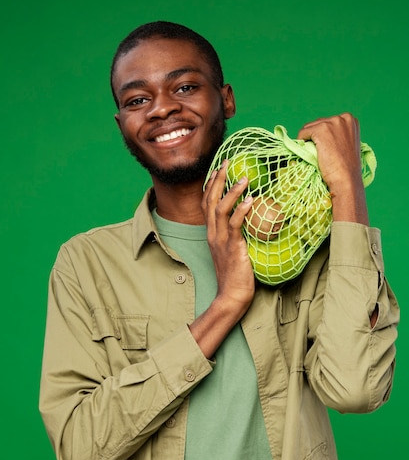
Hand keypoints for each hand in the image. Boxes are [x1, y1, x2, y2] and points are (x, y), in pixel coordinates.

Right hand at [202, 160, 254, 314]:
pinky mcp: (232, 247)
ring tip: (244, 179)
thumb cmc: (237, 275)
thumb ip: (238, 234)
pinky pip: (235, 225)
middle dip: (217, 180)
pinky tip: (251, 200)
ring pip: (220, 209)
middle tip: (227, 164)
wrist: (232, 295)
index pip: (206, 204)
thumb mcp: (234, 250)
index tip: (218, 170)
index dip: (211, 185)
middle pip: (210, 200)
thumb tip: (253, 220)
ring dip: (231, 192)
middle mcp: (213, 234)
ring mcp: (221, 240)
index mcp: (212, 233)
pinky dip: (241, 210)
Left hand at [297, 113, 368, 223]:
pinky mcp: (322, 129)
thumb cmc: (345, 168)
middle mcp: (342, 118)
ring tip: (317, 154)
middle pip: (317, 123)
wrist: (346, 179)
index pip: (327, 122)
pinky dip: (301, 142)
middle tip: (320, 154)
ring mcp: (332, 122)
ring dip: (308, 141)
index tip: (325, 148)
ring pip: (309, 128)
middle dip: (314, 137)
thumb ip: (337, 136)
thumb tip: (319, 136)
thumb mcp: (345, 146)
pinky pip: (303, 133)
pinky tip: (310, 153)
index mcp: (350, 120)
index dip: (322, 136)